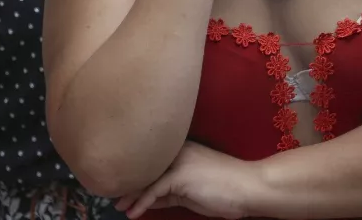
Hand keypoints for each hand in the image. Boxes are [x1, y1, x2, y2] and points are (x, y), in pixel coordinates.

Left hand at [115, 142, 259, 219]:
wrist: (248, 187)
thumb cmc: (224, 189)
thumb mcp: (191, 191)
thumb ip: (170, 191)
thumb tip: (149, 199)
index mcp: (181, 150)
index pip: (152, 162)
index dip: (136, 175)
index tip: (121, 187)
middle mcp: (178, 150)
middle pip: (146, 167)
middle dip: (129, 183)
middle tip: (113, 196)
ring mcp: (179, 160)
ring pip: (147, 177)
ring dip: (130, 194)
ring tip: (118, 205)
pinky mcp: (181, 175)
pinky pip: (154, 191)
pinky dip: (141, 203)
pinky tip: (133, 213)